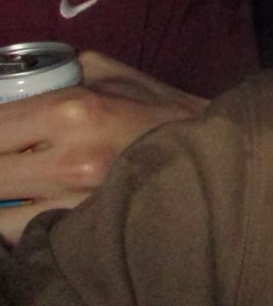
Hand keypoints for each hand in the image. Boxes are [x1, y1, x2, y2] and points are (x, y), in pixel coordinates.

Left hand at [0, 53, 207, 244]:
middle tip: (4, 159)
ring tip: (14, 183)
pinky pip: (32, 236)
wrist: (218, 152)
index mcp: (70, 110)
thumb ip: (54, 71)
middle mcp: (71, 161)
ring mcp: (81, 204)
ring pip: (4, 217)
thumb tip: (7, 81)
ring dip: (3, 199)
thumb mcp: (105, 69)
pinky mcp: (91, 232)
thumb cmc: (158, 107)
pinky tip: (28, 207)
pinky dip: (20, 224)